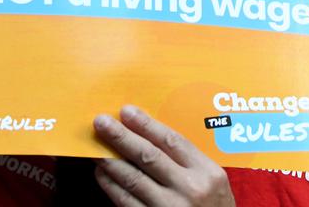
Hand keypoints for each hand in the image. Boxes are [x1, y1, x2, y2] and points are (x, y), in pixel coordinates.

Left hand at [93, 105, 233, 206]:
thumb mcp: (212, 181)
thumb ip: (187, 160)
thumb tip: (147, 133)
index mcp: (207, 172)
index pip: (171, 140)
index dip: (146, 124)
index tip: (125, 111)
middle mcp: (190, 189)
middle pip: (149, 156)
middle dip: (121, 137)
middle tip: (101, 122)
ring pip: (134, 180)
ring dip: (111, 162)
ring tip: (96, 148)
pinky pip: (128, 203)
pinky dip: (112, 188)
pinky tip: (102, 175)